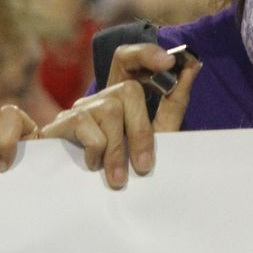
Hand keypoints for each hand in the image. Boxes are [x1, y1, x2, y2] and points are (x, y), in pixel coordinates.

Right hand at [39, 42, 199, 188]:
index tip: (169, 62)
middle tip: (144, 166)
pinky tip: (93, 166)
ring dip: (118, 149)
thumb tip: (192, 65)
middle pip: (128, 90)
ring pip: (110, 109)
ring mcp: (80, 108)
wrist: (87, 198)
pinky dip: (96, 150)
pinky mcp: (61, 123)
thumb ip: (174, 103)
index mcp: (124, 96)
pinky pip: (85, 124)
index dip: (146, 53)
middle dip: (141, 131)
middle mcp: (101, 96)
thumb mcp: (157, 136)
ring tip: (119, 178)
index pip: (129, 58)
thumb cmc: (127, 165)